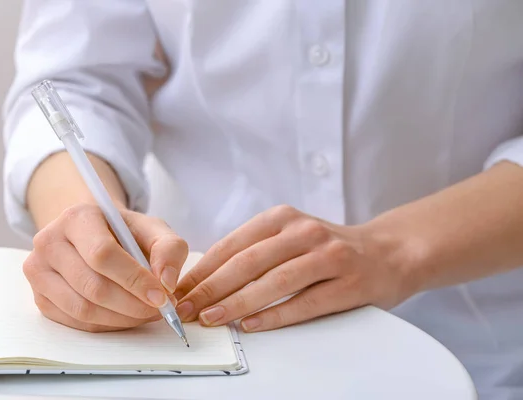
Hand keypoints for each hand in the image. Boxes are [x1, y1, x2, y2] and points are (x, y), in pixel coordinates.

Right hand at [23, 203, 187, 331]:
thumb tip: (167, 282)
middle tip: (160, 310)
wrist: (95, 236)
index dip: (134, 279)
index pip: (102, 254)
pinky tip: (126, 316)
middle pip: (92, 286)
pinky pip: (75, 322)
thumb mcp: (153, 230)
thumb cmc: (125, 233)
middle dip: (133, 304)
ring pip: (82, 309)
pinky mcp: (40, 297)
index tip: (162, 296)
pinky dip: (107, 325)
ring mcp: (38, 271)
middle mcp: (49, 241)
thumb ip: (169, 248)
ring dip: (122, 318)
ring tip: (146, 313)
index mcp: (77, 217)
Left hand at [174, 205, 415, 332]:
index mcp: (283, 218)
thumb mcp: (291, 235)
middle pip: (248, 263)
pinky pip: (305, 302)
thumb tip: (207, 278)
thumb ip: (256, 250)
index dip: (203, 269)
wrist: (387, 250)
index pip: (233, 244)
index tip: (180, 290)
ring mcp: (329, 255)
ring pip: (274, 282)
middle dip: (211, 288)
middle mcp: (304, 231)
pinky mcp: (348, 282)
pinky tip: (252, 324)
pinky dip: (275, 315)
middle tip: (186, 309)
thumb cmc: (328, 247)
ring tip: (211, 319)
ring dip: (237, 303)